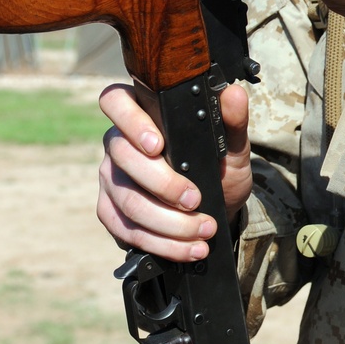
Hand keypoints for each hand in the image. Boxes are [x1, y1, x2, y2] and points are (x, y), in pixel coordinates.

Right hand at [97, 81, 251, 261]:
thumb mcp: (232, 146)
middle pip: (123, 158)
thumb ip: (233, 121)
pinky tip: (189, 249)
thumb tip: (234, 95)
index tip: (158, 145)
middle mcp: (118, 143)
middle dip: (163, 184)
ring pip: (127, 200)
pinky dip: (161, 244)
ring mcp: (111, 178)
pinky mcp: (110, 211)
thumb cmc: (218, 167)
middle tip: (196, 200)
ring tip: (203, 230)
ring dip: (168, 222)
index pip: (116, 103)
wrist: (218, 208)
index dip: (131, 122)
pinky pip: (125, 229)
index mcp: (141, 115)